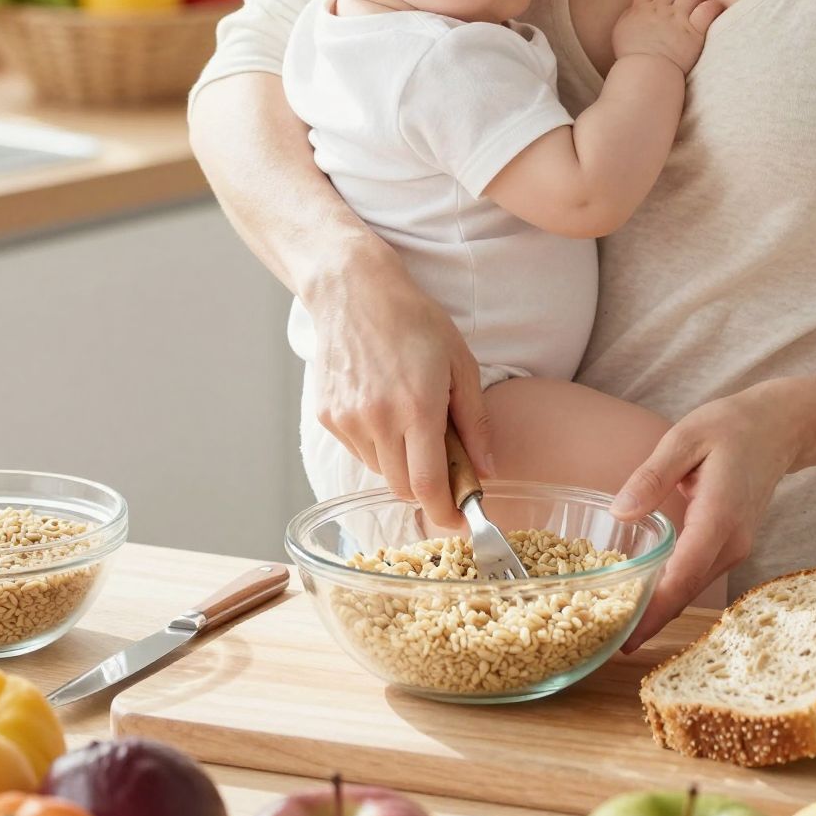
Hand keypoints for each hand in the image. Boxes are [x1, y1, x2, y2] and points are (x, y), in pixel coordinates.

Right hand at [305, 244, 492, 530]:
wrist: (353, 292)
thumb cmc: (415, 321)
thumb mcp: (460, 364)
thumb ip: (475, 422)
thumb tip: (487, 469)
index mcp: (417, 408)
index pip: (428, 487)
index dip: (446, 515)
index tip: (462, 523)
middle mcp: (377, 420)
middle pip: (403, 489)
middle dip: (428, 491)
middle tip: (445, 471)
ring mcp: (348, 421)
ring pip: (380, 472)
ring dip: (402, 465)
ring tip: (412, 423)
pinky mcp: (328, 417)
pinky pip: (360, 451)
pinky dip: (379, 446)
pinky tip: (386, 411)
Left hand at [610, 382, 806, 647]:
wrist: (779, 430)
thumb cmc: (730, 428)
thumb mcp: (685, 439)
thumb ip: (652, 477)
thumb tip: (620, 514)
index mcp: (718, 516)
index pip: (683, 575)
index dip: (654, 609)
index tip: (626, 635)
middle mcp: (731, 542)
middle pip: (686, 591)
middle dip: (649, 620)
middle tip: (605, 641)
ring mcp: (735, 548)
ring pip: (692, 588)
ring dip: (659, 609)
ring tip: (615, 625)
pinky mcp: (732, 547)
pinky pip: (697, 576)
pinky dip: (671, 591)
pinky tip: (642, 597)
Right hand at [612, 0, 722, 74]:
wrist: (645, 73)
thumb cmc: (632, 59)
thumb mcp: (621, 33)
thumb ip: (628, 18)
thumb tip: (634, 10)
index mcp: (641, 10)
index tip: (664, 0)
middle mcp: (660, 10)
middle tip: (687, 1)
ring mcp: (678, 19)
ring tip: (703, 0)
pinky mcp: (694, 31)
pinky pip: (708, 9)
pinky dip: (713, 6)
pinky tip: (715, 9)